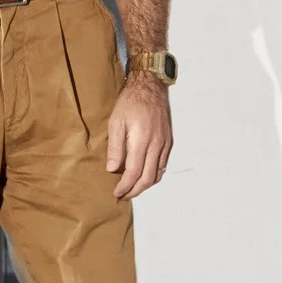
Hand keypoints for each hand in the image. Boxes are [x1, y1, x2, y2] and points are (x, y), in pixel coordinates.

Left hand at [105, 76, 172, 199]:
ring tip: (132, 188)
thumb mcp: (116, 122)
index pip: (133, 172)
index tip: (117, 193)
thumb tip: (113, 169)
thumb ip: (115, 147)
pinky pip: (163, 164)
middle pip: (147, 178)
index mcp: (141, 140)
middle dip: (135, 191)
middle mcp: (156, 145)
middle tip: (123, 195)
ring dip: (145, 185)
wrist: (151, 87)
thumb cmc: (131, 102)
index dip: (125, 186)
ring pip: (157, 174)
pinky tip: (145, 175)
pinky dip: (154, 174)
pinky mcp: (168, 141)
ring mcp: (164, 144)